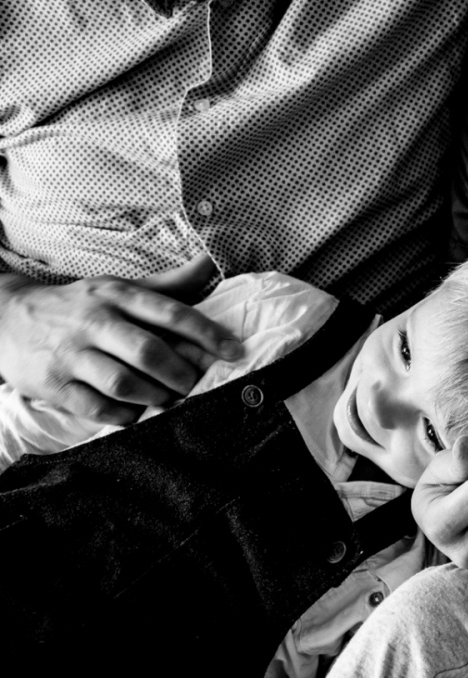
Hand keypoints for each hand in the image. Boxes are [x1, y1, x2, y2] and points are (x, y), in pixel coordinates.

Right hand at [0, 256, 239, 424]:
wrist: (5, 318)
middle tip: (199, 384)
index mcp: (117, 296)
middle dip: (182, 373)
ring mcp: (71, 355)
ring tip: (172, 399)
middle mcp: (94, 322)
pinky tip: (138, 411)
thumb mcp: (119, 287)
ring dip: (156, 396)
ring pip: (123, 382)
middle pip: (147, 351)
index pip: (170, 312)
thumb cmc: (79, 305)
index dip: (207, 334)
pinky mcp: (52, 384)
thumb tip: (211, 262)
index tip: (235, 352)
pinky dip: (124, 414)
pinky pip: (95, 407)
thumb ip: (168, 284)